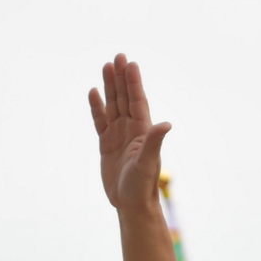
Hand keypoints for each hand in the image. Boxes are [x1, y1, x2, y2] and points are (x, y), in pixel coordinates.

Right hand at [88, 54, 170, 211]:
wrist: (131, 203)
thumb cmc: (142, 185)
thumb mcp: (148, 163)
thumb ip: (154, 142)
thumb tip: (166, 124)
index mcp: (143, 130)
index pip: (137, 100)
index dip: (133, 82)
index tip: (130, 63)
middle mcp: (131, 129)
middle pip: (125, 97)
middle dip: (121, 77)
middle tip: (118, 56)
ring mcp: (118, 135)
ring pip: (113, 105)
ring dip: (110, 87)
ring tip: (106, 67)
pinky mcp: (107, 144)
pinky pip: (100, 121)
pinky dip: (97, 107)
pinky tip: (94, 93)